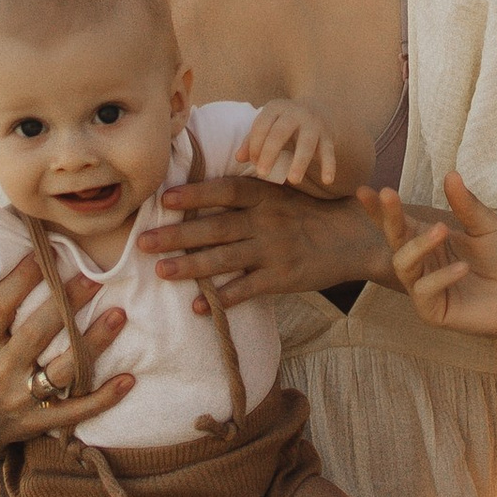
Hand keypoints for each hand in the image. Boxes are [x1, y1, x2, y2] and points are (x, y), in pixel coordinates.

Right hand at [0, 255, 131, 460]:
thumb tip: (22, 256)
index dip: (20, 280)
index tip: (45, 253)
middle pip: (35, 333)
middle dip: (66, 304)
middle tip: (96, 277)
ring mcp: (19, 400)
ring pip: (61, 370)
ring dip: (93, 343)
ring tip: (119, 315)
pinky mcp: (37, 423)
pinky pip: (75, 411)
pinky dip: (103, 397)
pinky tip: (129, 379)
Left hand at [141, 173, 367, 311]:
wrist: (353, 238)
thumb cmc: (310, 214)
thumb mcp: (283, 194)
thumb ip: (249, 196)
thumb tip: (201, 195)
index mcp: (266, 196)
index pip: (226, 191)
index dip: (195, 194)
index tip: (164, 198)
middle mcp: (268, 221)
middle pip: (216, 227)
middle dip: (177, 235)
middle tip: (143, 243)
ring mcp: (275, 250)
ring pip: (225, 259)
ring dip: (190, 266)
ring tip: (161, 272)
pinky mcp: (283, 278)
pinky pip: (246, 289)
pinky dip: (220, 298)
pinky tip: (197, 306)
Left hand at [235, 99, 341, 189]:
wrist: (319, 107)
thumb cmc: (284, 122)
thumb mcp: (268, 124)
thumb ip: (252, 140)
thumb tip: (239, 159)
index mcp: (276, 107)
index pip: (261, 126)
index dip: (254, 145)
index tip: (253, 162)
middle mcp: (296, 112)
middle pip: (280, 133)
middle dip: (269, 153)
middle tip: (262, 173)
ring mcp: (314, 124)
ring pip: (306, 143)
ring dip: (299, 162)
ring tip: (293, 180)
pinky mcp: (328, 135)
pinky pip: (328, 151)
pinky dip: (329, 166)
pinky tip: (328, 180)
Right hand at [372, 175, 496, 345]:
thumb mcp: (486, 227)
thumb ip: (467, 206)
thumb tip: (451, 174)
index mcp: (428, 239)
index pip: (398, 222)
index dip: (380, 208)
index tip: (364, 190)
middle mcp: (421, 262)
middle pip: (395, 239)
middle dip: (389, 217)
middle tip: (388, 195)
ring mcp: (423, 288)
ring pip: (404, 264)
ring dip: (419, 245)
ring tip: (443, 230)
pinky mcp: (431, 311)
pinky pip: (424, 291)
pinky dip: (441, 277)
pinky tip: (463, 268)